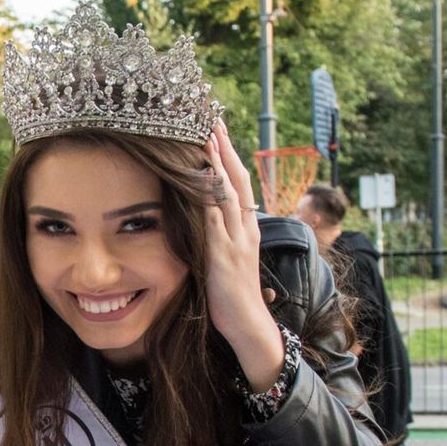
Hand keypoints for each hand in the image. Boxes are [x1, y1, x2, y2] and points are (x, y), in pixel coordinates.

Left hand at [203, 120, 284, 389]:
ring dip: (217, 165)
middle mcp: (245, 229)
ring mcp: (235, 241)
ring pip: (228, 194)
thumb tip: (202, 220)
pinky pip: (215, 221)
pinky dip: (208, 198)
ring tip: (207, 138)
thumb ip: (218, 238)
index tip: (217, 132)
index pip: (239, 184)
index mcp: (247, 229)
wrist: (247, 324)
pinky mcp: (223, 255)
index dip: (228, 157)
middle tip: (213, 120)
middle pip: (237, 180)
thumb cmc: (233, 296)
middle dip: (225, 149)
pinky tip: (199, 180)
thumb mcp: (227, 260)